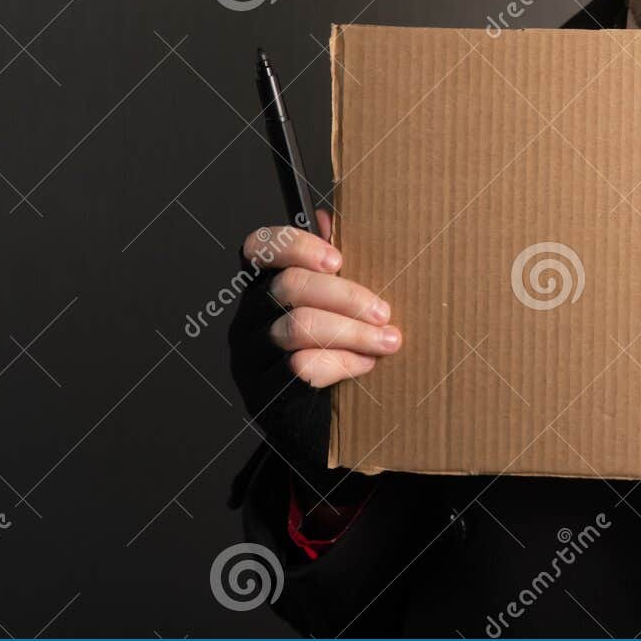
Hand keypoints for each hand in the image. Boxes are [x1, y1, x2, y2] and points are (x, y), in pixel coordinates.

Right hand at [239, 210, 401, 388]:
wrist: (311, 420)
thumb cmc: (328, 348)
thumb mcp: (330, 304)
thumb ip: (328, 266)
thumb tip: (330, 219)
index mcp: (265, 285)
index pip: (259, 246)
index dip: (296, 246)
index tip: (338, 260)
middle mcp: (251, 315)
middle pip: (289, 287)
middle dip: (346, 296)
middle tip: (384, 312)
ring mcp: (253, 352)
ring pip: (298, 327)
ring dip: (354, 332)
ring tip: (389, 341)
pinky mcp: (264, 389)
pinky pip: (302, 367)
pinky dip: (342, 363)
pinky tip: (365, 364)